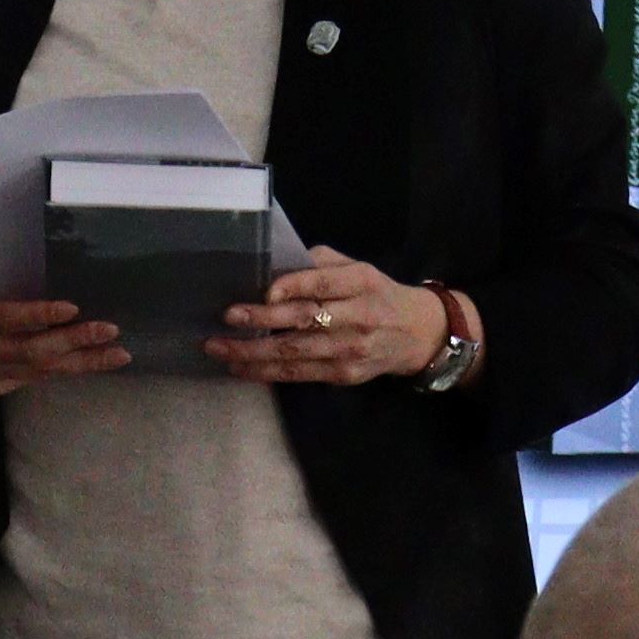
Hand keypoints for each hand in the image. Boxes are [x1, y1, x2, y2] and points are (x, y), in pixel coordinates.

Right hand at [0, 274, 128, 398]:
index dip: (37, 315)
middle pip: (28, 350)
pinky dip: (65, 371)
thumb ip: (1, 278)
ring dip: (80, 362)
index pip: (2, 316)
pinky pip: (34, 380)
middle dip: (74, 342)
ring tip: (116, 354)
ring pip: (37, 370)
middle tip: (110, 332)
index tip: (71, 308)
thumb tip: (57, 264)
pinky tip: (92, 363)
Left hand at [211, 251, 446, 386]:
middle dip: (262, 320)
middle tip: (227, 317)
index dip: (294, 286)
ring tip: (221, 348)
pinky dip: (267, 371)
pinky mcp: (344, 375)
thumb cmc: (376, 294)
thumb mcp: (357, 268)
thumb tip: (274, 267)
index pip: (325, 283)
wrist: (417, 334)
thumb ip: (320, 263)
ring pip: (296, 353)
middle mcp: (358, 317)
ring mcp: (350, 350)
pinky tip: (241, 366)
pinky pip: (299, 374)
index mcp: (361, 283)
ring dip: (253, 352)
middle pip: (304, 320)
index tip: (264, 290)